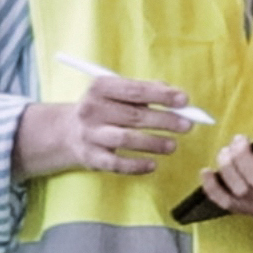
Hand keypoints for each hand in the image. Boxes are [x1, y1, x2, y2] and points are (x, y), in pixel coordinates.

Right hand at [13, 70, 201, 181]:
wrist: (65, 132)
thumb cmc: (103, 108)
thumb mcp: (116, 93)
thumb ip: (144, 91)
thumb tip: (176, 97)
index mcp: (100, 87)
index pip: (134, 90)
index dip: (161, 95)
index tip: (184, 100)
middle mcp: (92, 109)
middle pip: (134, 116)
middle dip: (164, 121)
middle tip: (187, 125)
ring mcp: (90, 135)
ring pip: (126, 139)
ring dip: (153, 143)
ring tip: (173, 146)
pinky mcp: (90, 157)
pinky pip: (116, 164)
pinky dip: (136, 165)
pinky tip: (152, 165)